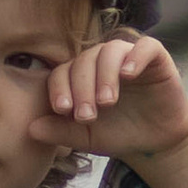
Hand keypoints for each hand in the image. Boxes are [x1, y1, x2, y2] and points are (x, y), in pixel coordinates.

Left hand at [37, 34, 187, 187]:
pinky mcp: (155, 57)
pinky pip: (145, 46)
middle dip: (82, 88)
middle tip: (87, 115)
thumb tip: (31, 128)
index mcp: (82, 76)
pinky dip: (135, 57)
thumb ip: (61, 131)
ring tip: (107, 101)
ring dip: (104, 75)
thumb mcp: (87, 137)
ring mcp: (128, 56)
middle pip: (84, 61)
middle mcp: (102, 61)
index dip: (59, 88)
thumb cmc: (119, 133)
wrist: (156, 141)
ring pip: (109, 51)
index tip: (62, 109)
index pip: (62, 72)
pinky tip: (128, 75)